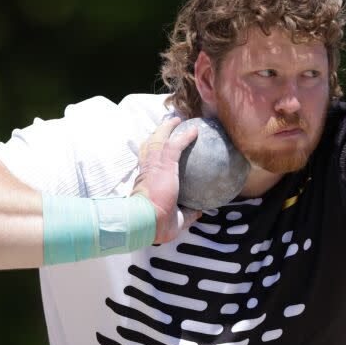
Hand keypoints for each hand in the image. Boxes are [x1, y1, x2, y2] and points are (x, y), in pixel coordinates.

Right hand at [132, 117, 200, 242]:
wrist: (147, 221)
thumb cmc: (157, 225)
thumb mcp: (174, 219)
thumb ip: (186, 212)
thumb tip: (199, 211)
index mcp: (145, 182)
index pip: (147, 163)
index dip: (151, 155)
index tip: (158, 152)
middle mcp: (146, 169)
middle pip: (148, 145)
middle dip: (156, 134)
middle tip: (166, 126)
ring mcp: (153, 165)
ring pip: (158, 138)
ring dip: (167, 127)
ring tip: (177, 119)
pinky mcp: (162, 164)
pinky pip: (175, 144)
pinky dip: (185, 135)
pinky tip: (196, 130)